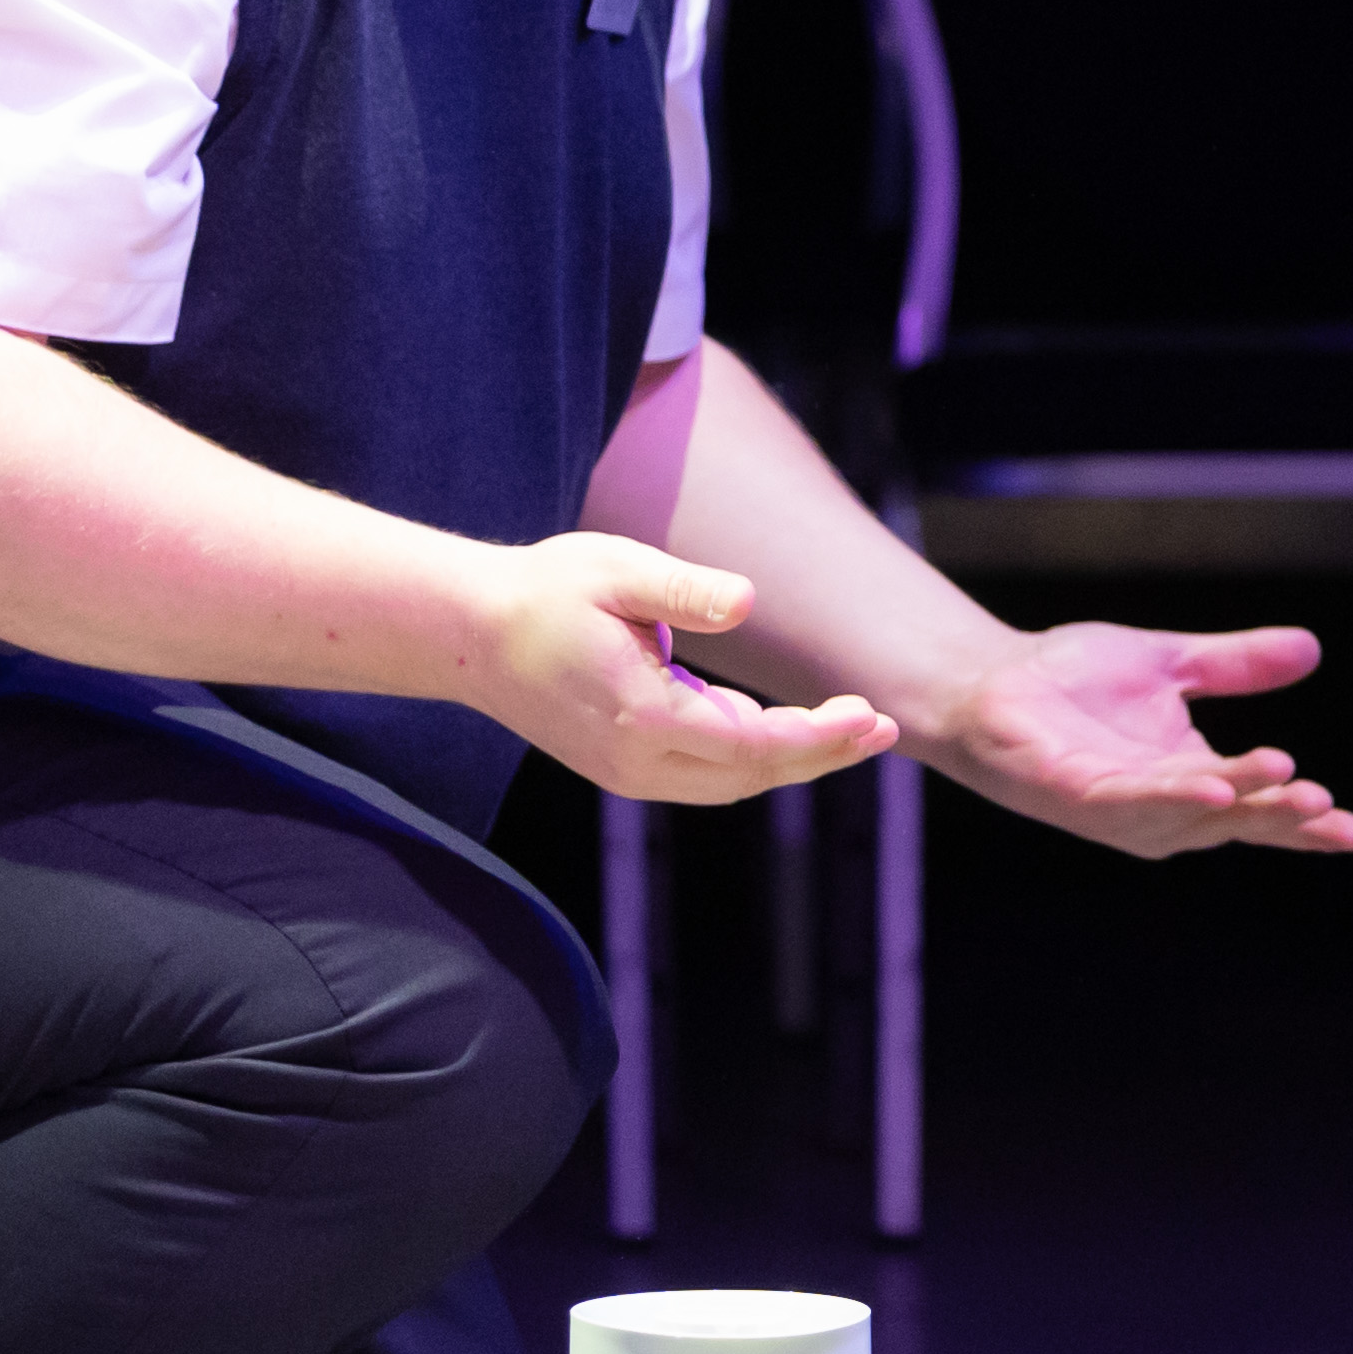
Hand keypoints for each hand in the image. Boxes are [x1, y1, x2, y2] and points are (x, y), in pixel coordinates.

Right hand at [467, 534, 902, 801]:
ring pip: (728, 782)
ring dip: (790, 759)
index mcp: (642, 719)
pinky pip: (702, 773)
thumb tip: (746, 601)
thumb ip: (682, 590)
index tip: (871, 715)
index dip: (818, 737)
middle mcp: (635, 762)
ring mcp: (624, 773)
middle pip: (751, 775)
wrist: (468, 634)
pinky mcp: (620, 767)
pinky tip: (776, 723)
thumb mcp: (617, 571)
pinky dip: (747, 754)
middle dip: (822, 754)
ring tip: (850, 728)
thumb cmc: (546, 591)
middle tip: (885, 726)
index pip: (753, 746)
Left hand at [924, 618, 1352, 858]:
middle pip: (1235, 821)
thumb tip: (1310, 648)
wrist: (990, 679)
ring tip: (1292, 788)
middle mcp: (1159, 808)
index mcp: (1188, 781)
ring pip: (1193, 817)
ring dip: (1242, 807)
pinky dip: (1175, 800)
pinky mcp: (1077, 795)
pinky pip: (1133, 802)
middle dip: (1284, 818)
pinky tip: (1214, 790)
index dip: (1306, 825)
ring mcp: (1118, 808)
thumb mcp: (1172, 664)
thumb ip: (1236, 665)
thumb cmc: (1072, 682)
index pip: (1257, 809)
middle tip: (1331, 809)